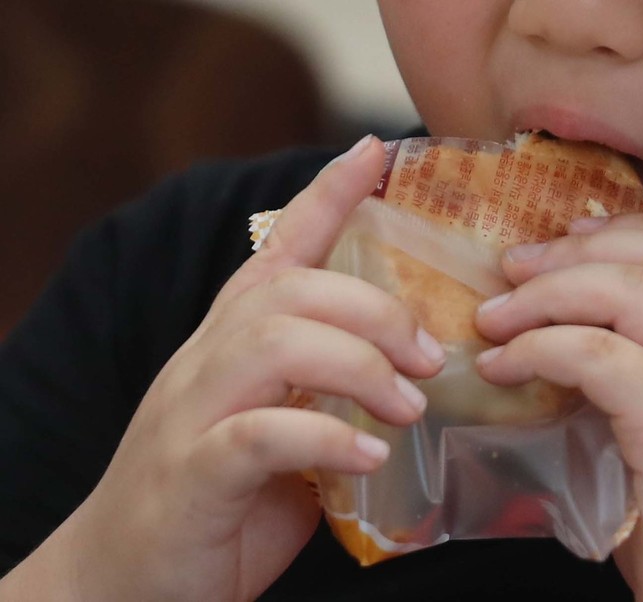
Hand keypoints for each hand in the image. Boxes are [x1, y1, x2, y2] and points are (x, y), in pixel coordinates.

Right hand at [2, 136, 445, 600]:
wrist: (121, 580)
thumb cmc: (215, 497)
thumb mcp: (275, 427)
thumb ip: (323, 395)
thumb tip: (407, 382)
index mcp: (231, 342)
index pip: (279, 248)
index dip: (326, 194)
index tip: (375, 150)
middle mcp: (207, 361)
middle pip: (293, 292)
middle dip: (375, 311)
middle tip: (429, 357)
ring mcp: (193, 414)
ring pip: (276, 344)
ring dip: (360, 367)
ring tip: (409, 406)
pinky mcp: (194, 475)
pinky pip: (263, 436)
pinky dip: (327, 438)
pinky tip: (371, 455)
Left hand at [475, 214, 642, 599]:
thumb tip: (577, 314)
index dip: (634, 226)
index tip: (573, 233)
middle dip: (573, 252)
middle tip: (513, 269)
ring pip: (625, 294)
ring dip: (545, 294)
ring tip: (495, 316)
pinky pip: (595, 356)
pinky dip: (538, 349)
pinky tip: (503, 366)